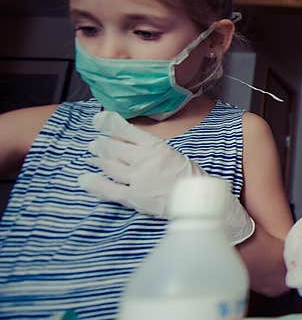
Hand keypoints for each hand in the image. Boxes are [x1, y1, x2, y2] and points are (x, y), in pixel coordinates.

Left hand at [78, 111, 254, 244]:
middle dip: (101, 144)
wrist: (198, 200)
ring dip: (98, 160)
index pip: (126, 130)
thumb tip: (122, 140)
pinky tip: (84, 179)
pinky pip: (108, 189)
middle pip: (112, 148)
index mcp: (156, 146)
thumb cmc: (188, 175)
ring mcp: (137, 179)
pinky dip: (94, 184)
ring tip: (93, 158)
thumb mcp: (171, 153)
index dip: (108, 123)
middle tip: (95, 145)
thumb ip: (148, 147)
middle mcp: (144, 159)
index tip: (98, 119)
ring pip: (109, 166)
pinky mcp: (134, 197)